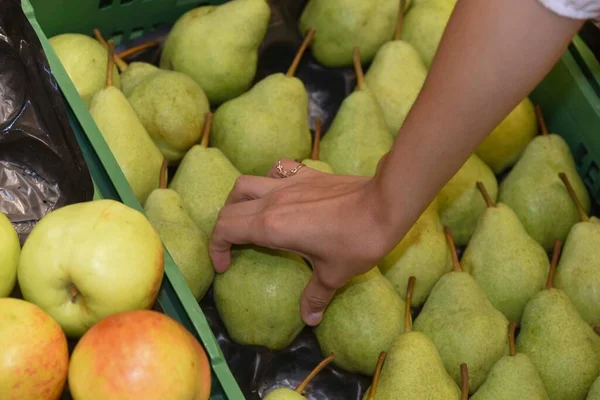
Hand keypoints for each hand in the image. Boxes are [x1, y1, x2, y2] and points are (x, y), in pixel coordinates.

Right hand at [209, 159, 397, 325]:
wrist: (384, 204)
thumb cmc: (356, 241)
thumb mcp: (334, 274)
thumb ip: (315, 296)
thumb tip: (309, 319)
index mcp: (271, 227)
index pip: (225, 230)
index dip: (216, 248)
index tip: (225, 266)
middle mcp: (272, 201)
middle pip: (229, 209)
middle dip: (222, 230)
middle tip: (232, 249)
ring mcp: (288, 183)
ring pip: (246, 184)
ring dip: (237, 201)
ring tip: (245, 219)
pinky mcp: (305, 174)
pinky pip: (275, 171)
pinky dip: (267, 181)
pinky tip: (277, 195)